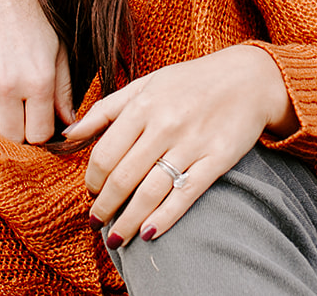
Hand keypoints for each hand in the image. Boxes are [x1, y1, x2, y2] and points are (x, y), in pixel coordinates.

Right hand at [0, 0, 72, 143]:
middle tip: (16, 122)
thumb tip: (70, 123)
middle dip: (16, 135)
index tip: (35, 126)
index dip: (39, 135)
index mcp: (39, 80)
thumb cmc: (31, 17)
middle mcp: (10, 85)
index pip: (38, 135)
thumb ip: (62, 89)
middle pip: (12, 138)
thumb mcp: (57, 49)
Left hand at [66, 44, 296, 248]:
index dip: (92, 179)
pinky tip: (148, 233)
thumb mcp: (146, 83)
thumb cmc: (191, 81)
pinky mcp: (216, 160)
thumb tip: (68, 135)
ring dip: (128, 220)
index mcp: (143, 105)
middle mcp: (165, 125)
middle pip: (123, 177)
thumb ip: (106, 109)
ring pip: (150, 192)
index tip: (91, 191)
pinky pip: (185, 196)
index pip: (105, 152)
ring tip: (116, 237)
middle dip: (105, 205)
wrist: (248, 79)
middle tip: (97, 219)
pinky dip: (164, 218)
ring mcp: (192, 144)